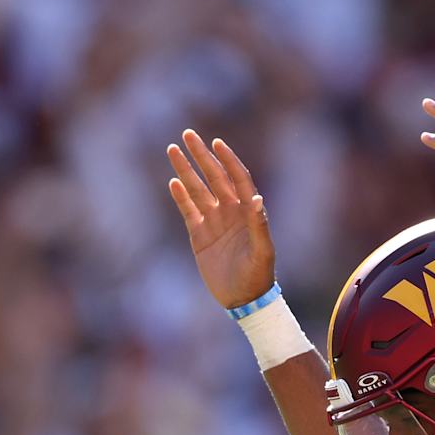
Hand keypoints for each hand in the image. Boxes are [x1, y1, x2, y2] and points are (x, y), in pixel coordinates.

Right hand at [166, 131, 274, 310]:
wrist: (243, 300)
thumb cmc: (258, 277)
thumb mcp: (261, 252)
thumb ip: (259, 225)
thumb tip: (257, 198)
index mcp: (248, 213)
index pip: (238, 179)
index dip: (228, 160)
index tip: (216, 143)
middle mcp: (231, 212)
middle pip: (214, 177)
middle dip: (201, 156)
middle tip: (187, 134)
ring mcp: (214, 222)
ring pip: (197, 190)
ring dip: (186, 170)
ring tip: (172, 149)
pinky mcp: (200, 235)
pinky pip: (188, 210)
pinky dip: (181, 196)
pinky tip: (173, 181)